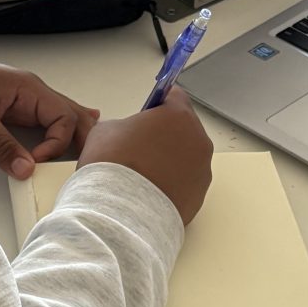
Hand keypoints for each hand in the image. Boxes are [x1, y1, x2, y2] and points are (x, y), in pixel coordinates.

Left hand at [0, 51, 99, 180]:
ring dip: (74, 136)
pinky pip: (45, 123)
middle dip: (83, 138)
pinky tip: (73, 137)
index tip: (37, 162)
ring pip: (61, 118)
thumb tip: (26, 170)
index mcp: (28, 88)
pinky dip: (60, 133)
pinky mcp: (13, 110)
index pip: (64, 117)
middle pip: (72, 115)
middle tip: (89, 164)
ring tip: (89, 155)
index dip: (57, 144)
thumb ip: (1, 146)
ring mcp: (24, 100)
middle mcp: (32, 92)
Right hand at [77, 88, 213, 224]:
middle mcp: (197, 141)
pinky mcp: (199, 196)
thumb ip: (125, 125)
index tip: (149, 110)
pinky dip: (172, 183)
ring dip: (170, 160)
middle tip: (141, 146)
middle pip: (183, 128)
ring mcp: (201, 170)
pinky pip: (186, 182)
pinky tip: (151, 191)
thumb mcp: (106, 130)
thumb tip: (127, 134)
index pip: (174, 96)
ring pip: (186, 157)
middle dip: (165, 134)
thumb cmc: (112, 165)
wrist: (118, 211)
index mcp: (178, 116)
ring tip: (145, 174)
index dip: (158, 101)